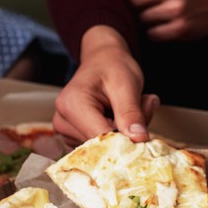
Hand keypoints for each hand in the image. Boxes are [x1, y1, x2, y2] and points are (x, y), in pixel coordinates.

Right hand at [54, 26, 160, 142]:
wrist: (103, 60)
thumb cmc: (112, 66)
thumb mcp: (126, 84)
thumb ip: (131, 112)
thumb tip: (139, 139)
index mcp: (71, 105)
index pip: (100, 137)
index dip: (125, 140)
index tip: (145, 130)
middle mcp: (63, 121)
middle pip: (102, 144)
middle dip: (129, 131)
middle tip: (144, 104)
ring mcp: (66, 132)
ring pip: (105, 147)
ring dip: (127, 132)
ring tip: (133, 106)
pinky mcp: (75, 138)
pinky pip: (103, 146)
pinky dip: (119, 135)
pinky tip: (122, 116)